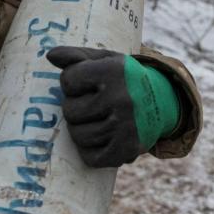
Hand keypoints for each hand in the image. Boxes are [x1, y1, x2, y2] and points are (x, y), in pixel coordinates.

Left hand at [46, 46, 181, 167]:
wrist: (162, 102)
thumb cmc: (124, 78)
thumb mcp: (105, 60)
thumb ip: (76, 56)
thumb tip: (50, 56)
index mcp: (114, 71)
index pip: (68, 80)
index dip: (73, 83)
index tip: (87, 83)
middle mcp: (122, 98)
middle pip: (70, 111)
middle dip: (75, 107)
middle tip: (91, 104)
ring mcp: (126, 126)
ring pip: (78, 136)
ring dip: (80, 130)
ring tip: (95, 121)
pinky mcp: (127, 149)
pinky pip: (91, 157)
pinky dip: (90, 151)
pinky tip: (101, 138)